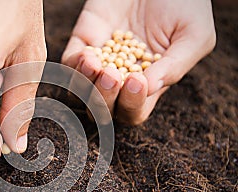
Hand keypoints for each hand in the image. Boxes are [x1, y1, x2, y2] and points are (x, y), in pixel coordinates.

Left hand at [62, 0, 215, 124]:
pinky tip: (87, 55)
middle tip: (112, 75)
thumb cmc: (184, 6)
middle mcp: (121, 79)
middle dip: (103, 99)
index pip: (134, 112)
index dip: (132, 105)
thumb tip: (148, 89)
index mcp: (148, 84)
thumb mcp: (193, 35)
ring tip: (96, 64)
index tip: (138, 81)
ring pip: (81, 91)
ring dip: (85, 85)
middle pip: (102, 110)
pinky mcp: (84, 41)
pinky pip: (69, 64)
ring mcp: (100, 61)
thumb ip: (175, 66)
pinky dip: (73, 65)